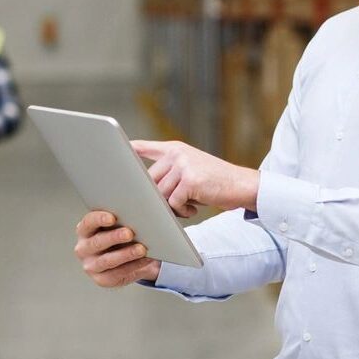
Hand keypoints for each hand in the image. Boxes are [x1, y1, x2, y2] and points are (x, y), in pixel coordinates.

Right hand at [74, 210, 160, 287]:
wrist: (126, 257)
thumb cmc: (121, 234)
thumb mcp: (120, 222)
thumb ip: (124, 213)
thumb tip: (143, 201)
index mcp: (85, 230)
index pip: (88, 222)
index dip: (99, 219)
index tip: (112, 217)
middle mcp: (84, 248)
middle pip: (97, 242)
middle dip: (114, 237)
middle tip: (129, 233)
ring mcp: (91, 265)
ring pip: (107, 261)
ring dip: (125, 254)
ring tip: (141, 249)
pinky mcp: (102, 279)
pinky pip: (117, 274)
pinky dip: (133, 266)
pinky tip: (144, 260)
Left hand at [133, 139, 259, 217]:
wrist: (243, 184)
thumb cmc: (215, 182)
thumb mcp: (192, 169)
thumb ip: (171, 173)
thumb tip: (147, 190)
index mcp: (175, 148)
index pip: (146, 147)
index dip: (129, 150)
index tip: (114, 152)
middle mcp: (177, 153)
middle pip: (150, 181)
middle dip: (158, 198)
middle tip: (176, 205)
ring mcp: (183, 165)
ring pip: (161, 194)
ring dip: (172, 206)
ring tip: (188, 205)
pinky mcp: (190, 180)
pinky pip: (174, 203)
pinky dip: (183, 211)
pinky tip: (195, 207)